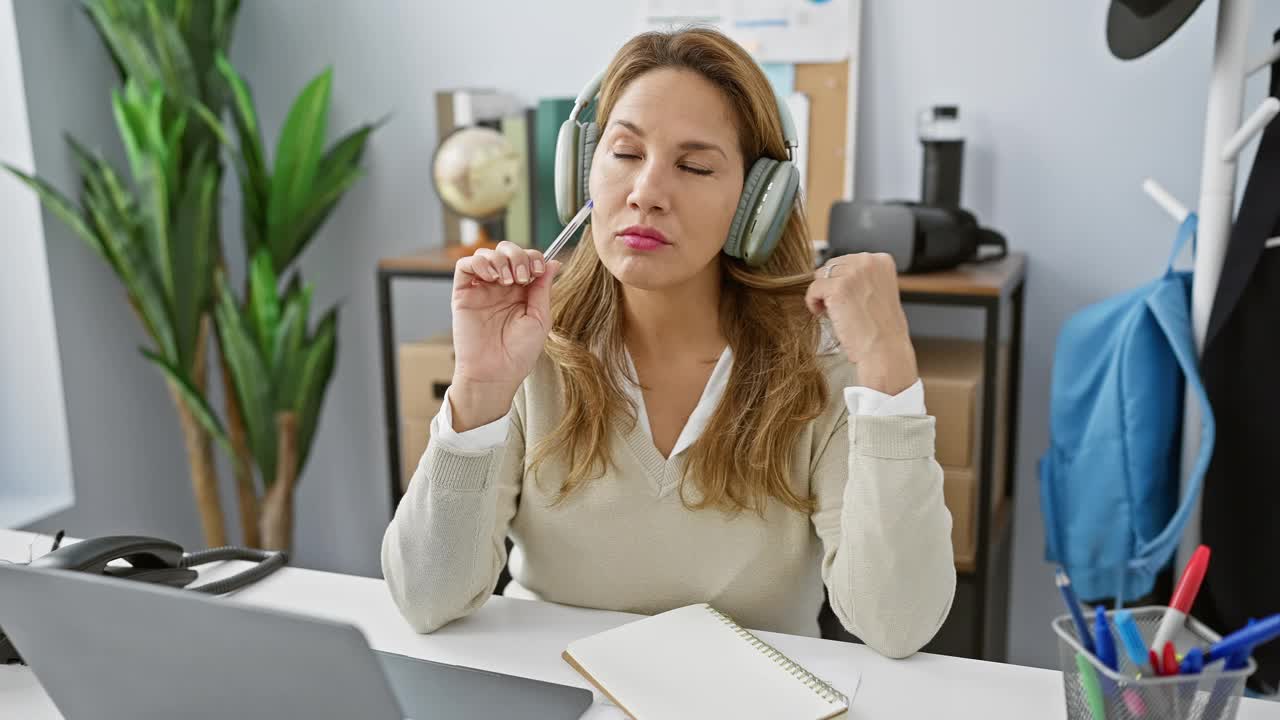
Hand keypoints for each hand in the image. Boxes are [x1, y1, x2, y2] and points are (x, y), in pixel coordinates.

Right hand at [449, 241, 561, 427]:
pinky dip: (479, 263)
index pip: (526, 258)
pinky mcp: (463, 293)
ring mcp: (481, 288)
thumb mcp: (540, 318)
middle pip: (506, 250)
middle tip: (522, 277)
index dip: (533, 257)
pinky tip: (491, 278)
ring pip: (486, 253)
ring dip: (499, 259)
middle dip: (517, 256)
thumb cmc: (519, 352)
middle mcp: (501, 286)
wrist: (496, 372)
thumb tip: (554, 262)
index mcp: (522, 291)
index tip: (538, 270)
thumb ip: (544, 288)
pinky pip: (465, 265)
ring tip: (506, 281)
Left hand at [805, 253, 917, 394]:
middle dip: (831, 285)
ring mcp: (853, 273)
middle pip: (832, 265)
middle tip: (839, 308)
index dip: (842, 280)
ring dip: (822, 294)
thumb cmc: (882, 329)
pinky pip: (813, 289)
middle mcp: (868, 261)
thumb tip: (834, 273)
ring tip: (833, 312)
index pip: (848, 260)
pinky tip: (823, 315)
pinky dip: (813, 303)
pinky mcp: (838, 287)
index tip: (847, 299)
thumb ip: (862, 278)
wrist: (885, 350)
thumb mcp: (879, 291)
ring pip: (820, 276)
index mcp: (881, 260)